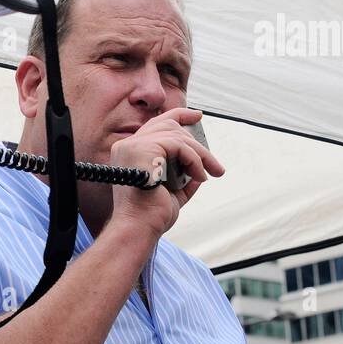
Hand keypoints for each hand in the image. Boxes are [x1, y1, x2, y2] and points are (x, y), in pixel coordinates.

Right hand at [107, 108, 223, 238]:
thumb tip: (199, 171)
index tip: (197, 116)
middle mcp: (127, 145)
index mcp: (129, 153)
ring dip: (200, 155)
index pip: (155, 125)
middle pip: (168, 125)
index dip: (178, 116)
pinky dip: (195, 160)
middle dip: (196, 142)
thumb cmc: (151, 216)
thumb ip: (183, 179)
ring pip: (177, 136)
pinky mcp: (143, 149)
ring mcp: (133, 145)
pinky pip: (178, 146)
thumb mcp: (172, 193)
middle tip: (215, 165)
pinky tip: (199, 176)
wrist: (139, 227)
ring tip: (211, 172)